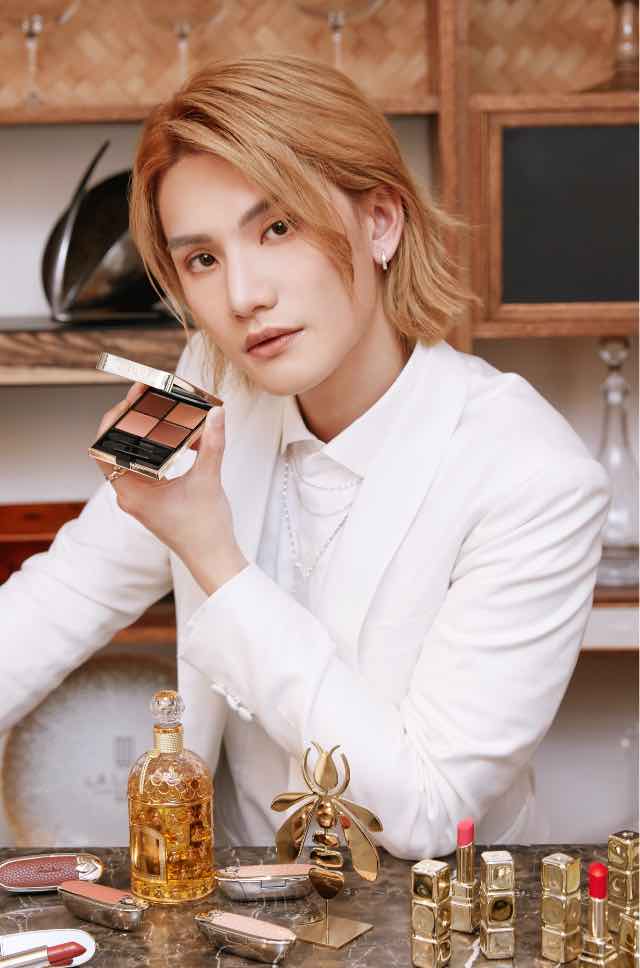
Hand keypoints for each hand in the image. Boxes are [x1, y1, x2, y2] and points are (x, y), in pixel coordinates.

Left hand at [94, 384, 246, 594]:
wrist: (214, 558)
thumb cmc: (206, 529)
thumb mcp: (209, 481)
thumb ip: (212, 444)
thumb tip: (216, 413)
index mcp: (132, 492)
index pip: (104, 447)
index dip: (114, 418)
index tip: (132, 397)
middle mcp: (128, 494)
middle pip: (115, 447)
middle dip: (130, 419)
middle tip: (147, 395)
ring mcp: (138, 497)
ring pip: (130, 455)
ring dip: (142, 432)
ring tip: (159, 410)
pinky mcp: (150, 498)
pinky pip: (144, 466)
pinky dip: (154, 448)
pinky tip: (175, 436)